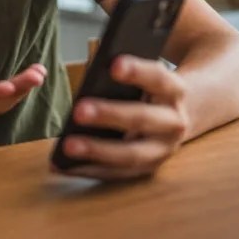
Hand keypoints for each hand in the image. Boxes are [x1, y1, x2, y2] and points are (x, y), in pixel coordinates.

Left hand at [56, 55, 188, 179]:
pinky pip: (117, 173)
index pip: (158, 78)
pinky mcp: (148, 169)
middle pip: (142, 118)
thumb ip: (123, 69)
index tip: (113, 65)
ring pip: (131, 154)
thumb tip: (92, 72)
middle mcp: (174, 122)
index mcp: (174, 90)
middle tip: (78, 111)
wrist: (174, 116)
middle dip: (109, 115)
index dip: (137, 71)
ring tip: (66, 146)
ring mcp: (163, 150)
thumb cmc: (147, 88)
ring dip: (97, 151)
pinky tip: (63, 165)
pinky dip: (90, 170)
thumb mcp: (144, 73)